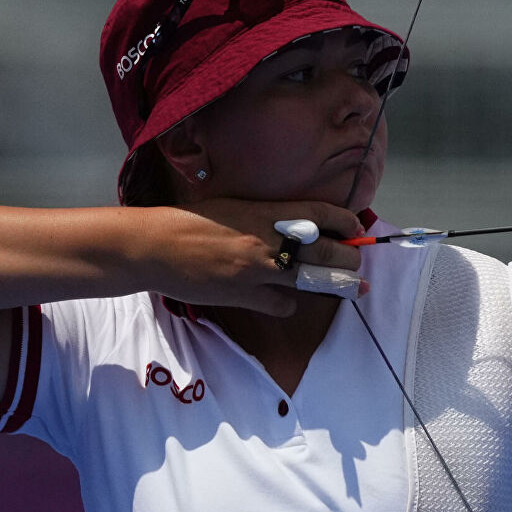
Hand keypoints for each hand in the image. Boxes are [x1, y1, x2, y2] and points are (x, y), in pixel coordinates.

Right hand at [133, 199, 367, 316]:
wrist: (155, 245)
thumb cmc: (192, 221)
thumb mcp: (236, 206)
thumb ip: (268, 216)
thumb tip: (299, 225)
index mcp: (266, 212)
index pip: (321, 213)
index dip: (346, 221)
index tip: (357, 229)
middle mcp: (267, 240)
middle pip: (327, 251)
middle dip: (350, 259)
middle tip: (356, 263)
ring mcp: (257, 269)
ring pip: (312, 280)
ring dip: (333, 284)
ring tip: (347, 286)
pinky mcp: (243, 295)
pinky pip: (282, 305)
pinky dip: (289, 304)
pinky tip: (285, 300)